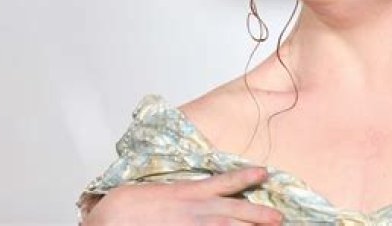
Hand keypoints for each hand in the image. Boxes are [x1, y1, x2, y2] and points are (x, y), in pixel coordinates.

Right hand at [83, 166, 283, 225]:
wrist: (112, 218)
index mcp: (189, 192)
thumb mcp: (160, 191)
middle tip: (279, 217)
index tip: (264, 172)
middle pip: (233, 211)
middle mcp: (194, 210)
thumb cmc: (128, 203)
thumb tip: (198, 196)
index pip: (223, 182)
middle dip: (257, 214)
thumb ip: (182, 193)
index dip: (245, 178)